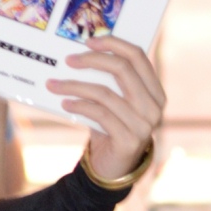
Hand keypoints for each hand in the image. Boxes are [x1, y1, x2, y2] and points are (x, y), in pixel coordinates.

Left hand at [46, 37, 164, 181]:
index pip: (138, 56)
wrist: (112, 168)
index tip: (89, 41)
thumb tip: (79, 56)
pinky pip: (100, 114)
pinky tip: (65, 103)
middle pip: (123, 69)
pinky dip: (79, 105)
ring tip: (55, 85)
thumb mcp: (114, 103)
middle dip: (92, 60)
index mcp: (155, 92)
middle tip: (69, 60)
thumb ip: (109, 83)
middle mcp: (154, 107)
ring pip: (105, 93)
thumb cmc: (111, 129)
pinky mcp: (129, 141)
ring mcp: (144, 125)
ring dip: (75, 86)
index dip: (113, 44)